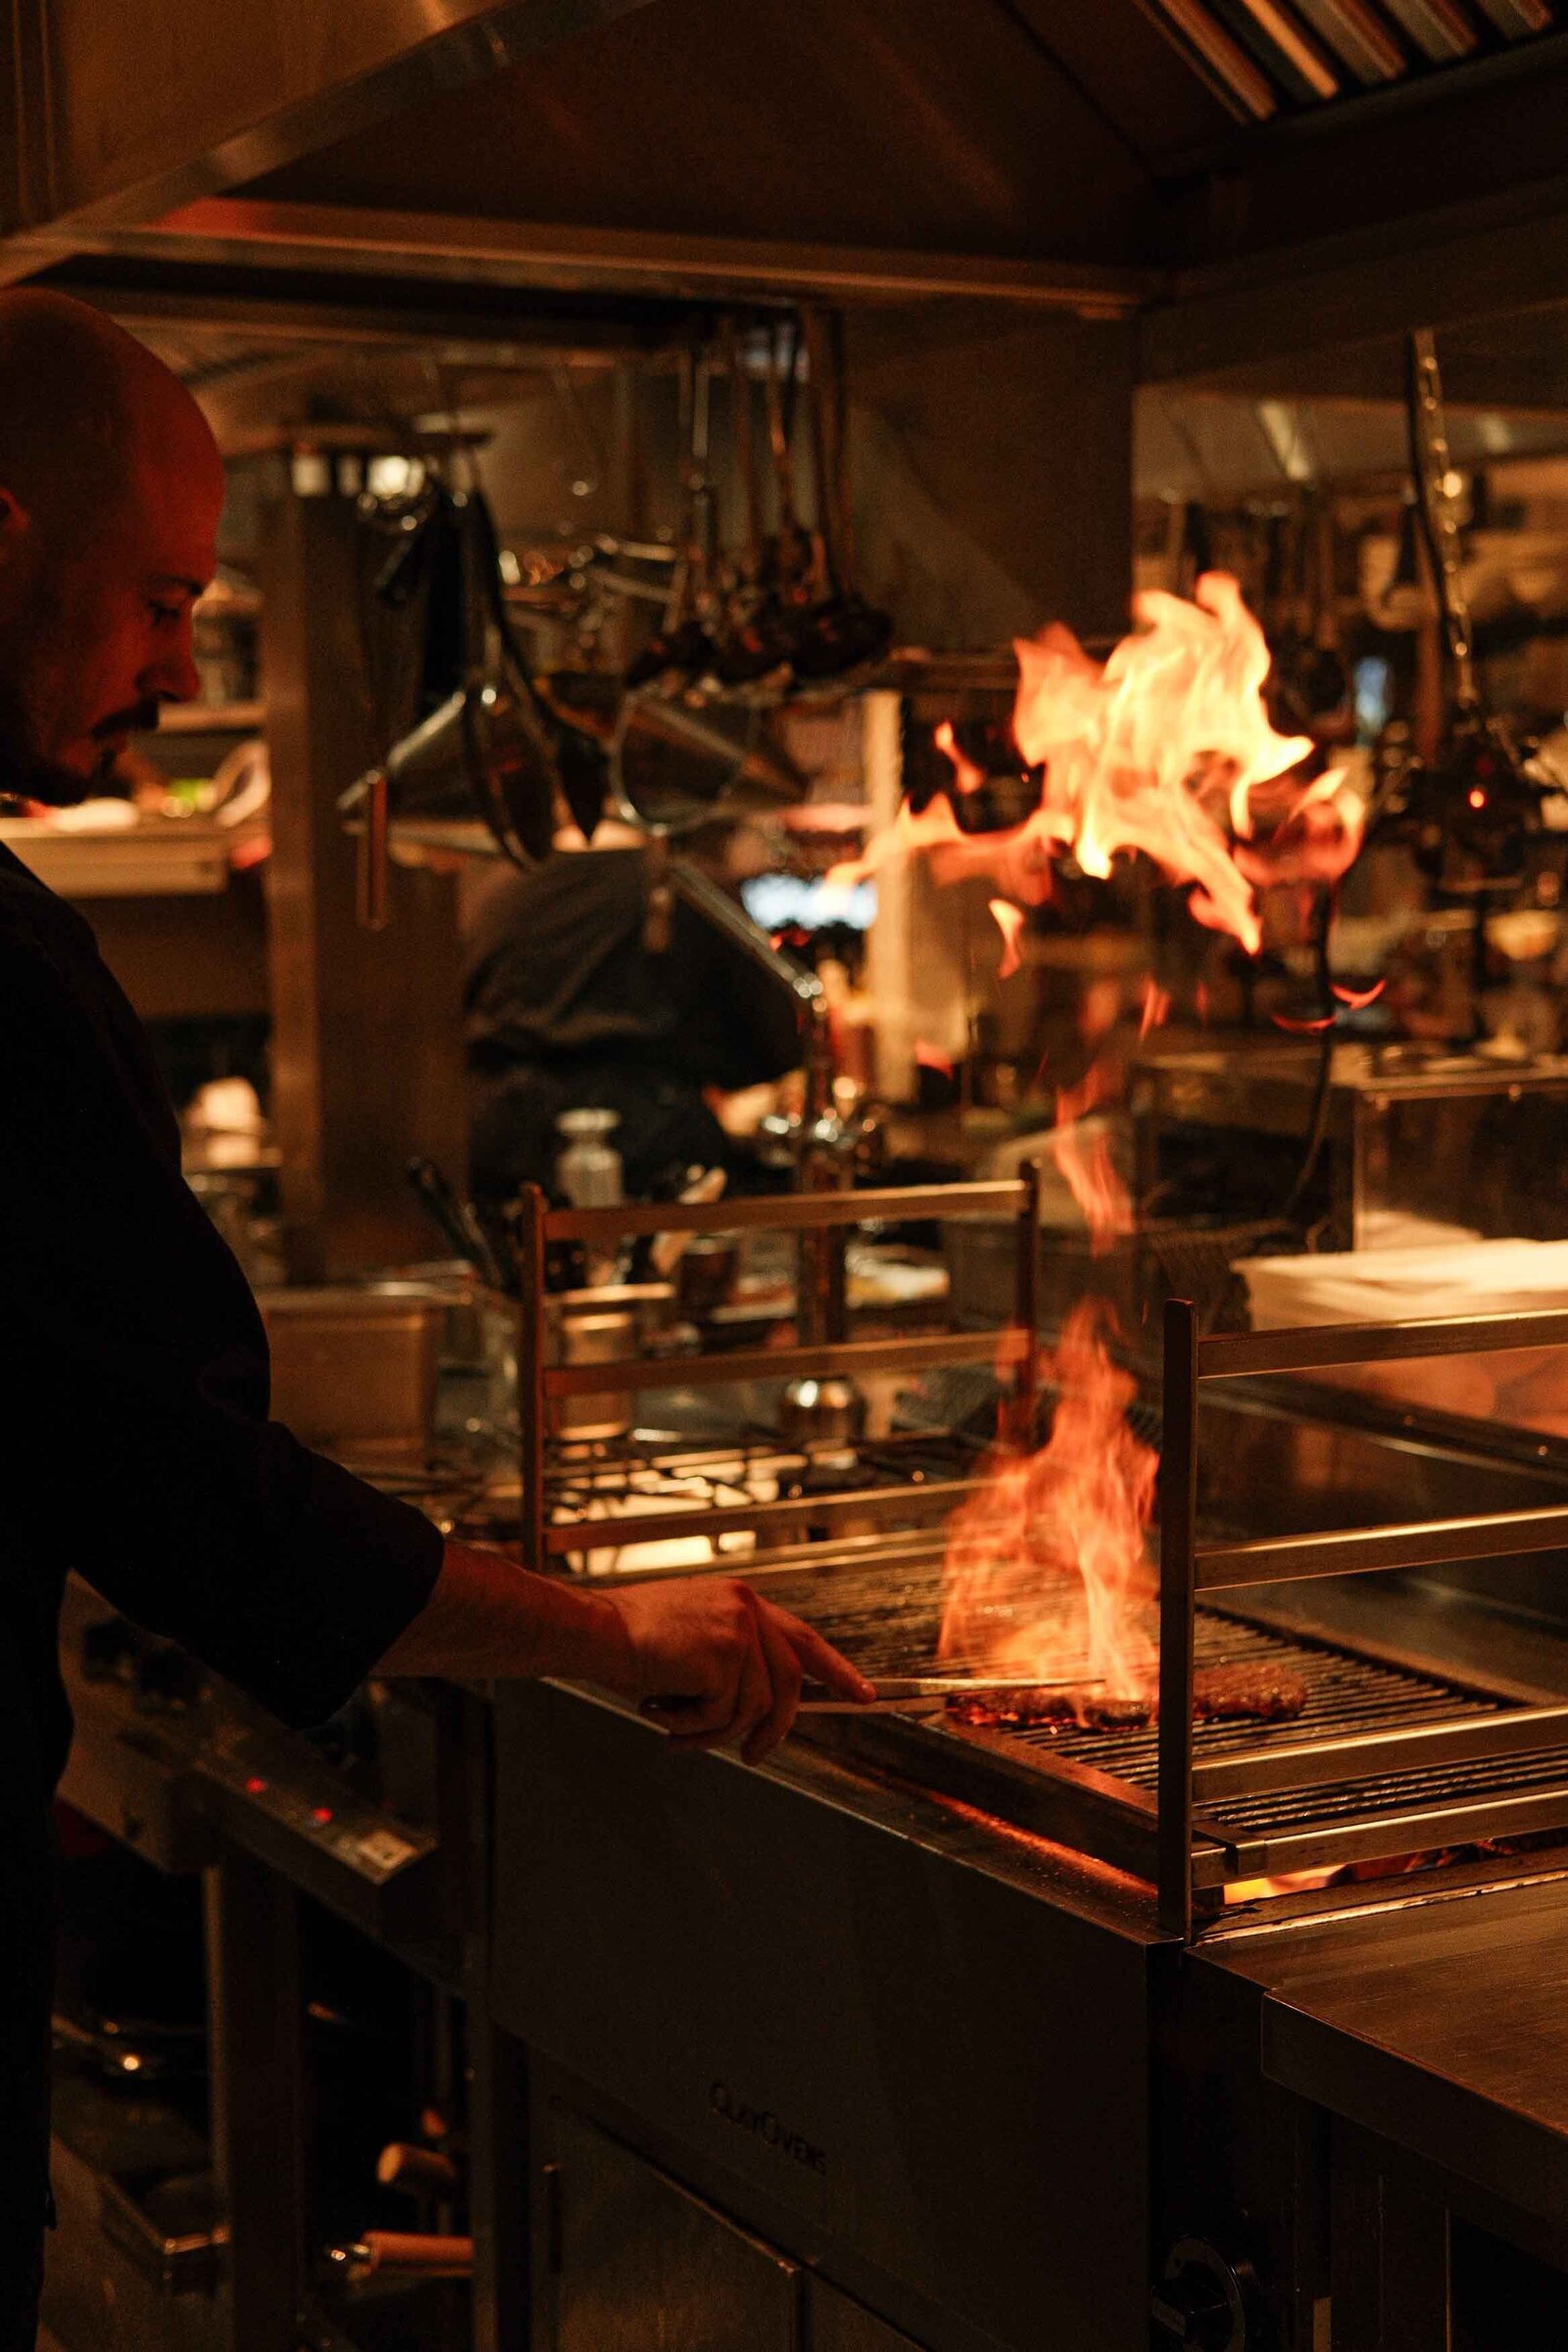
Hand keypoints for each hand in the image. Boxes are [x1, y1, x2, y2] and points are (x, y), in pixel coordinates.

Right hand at [593, 1576, 873, 1762]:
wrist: (591, 1629)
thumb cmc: (625, 1639)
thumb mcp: (689, 1640)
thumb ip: (728, 1663)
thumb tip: (755, 1716)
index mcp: (740, 1600)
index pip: (802, 1638)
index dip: (836, 1669)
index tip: (863, 1695)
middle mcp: (746, 1608)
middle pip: (788, 1682)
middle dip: (775, 1728)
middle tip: (753, 1757)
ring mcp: (738, 1629)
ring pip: (752, 1707)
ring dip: (712, 1732)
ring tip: (676, 1731)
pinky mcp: (724, 1656)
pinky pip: (724, 1714)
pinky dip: (693, 1727)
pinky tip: (661, 1711)